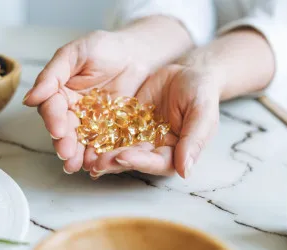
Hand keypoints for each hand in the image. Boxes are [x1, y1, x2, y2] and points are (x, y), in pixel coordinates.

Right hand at [23, 30, 150, 172]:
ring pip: (81, 140)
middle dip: (63, 142)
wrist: (138, 54)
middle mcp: (72, 109)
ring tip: (76, 166)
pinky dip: (99, 154)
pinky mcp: (110, 129)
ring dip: (77, 154)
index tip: (57, 130)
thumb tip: (28, 98)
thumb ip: (53, 74)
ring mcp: (91, 121)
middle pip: (64, 129)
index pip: (52, 108)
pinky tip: (97, 164)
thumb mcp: (76, 53)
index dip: (53, 119)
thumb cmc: (105, 48)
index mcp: (60, 91)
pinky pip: (103, 143)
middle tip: (66, 153)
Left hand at [89, 64, 220, 178]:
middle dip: (114, 161)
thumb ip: (194, 140)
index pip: (156, 162)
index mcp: (174, 152)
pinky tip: (84, 136)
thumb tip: (186, 171)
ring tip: (85, 156)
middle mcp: (153, 149)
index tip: (123, 157)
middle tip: (96, 162)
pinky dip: (98, 134)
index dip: (139, 161)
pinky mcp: (126, 122)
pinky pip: (110, 130)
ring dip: (102, 154)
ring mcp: (138, 136)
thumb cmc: (201, 93)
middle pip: (133, 159)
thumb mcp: (202, 112)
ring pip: (118, 148)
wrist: (188, 72)